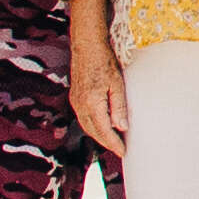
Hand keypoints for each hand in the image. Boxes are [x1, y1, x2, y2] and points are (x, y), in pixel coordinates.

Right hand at [66, 34, 126, 153]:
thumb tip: (122, 127)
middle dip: (106, 142)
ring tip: (113, 140)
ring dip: (99, 135)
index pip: (103, 131)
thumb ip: (119, 107)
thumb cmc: (104, 62)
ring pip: (87, 126)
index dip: (113, 143)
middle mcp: (80, 105)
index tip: (123, 151)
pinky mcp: (75, 97)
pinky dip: (93, 126)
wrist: (86, 47)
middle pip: (93, 132)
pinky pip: (83, 118)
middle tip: (120, 149)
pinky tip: (102, 126)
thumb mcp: (117, 84)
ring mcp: (76, 102)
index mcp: (92, 103)